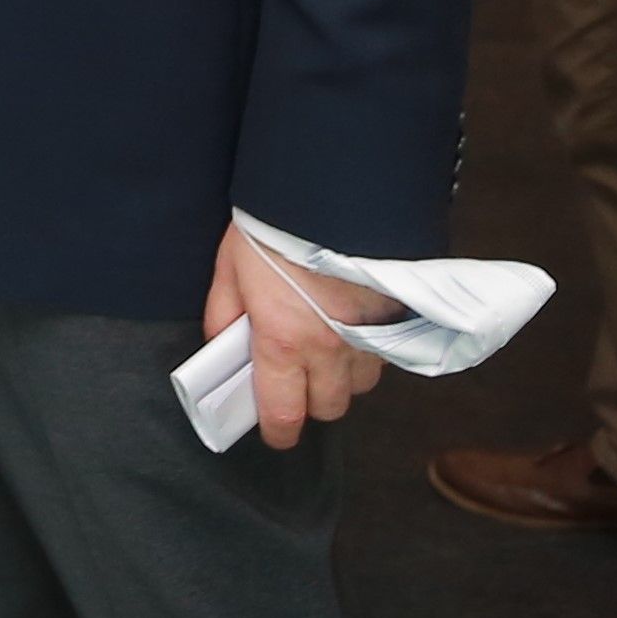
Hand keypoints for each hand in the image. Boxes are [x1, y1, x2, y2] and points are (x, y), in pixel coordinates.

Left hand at [203, 224, 399, 451]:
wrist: (328, 184)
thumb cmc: (272, 225)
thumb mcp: (230, 268)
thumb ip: (223, 316)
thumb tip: (221, 347)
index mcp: (283, 340)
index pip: (284, 415)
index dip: (277, 433)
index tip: (273, 432)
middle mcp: (330, 346)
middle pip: (329, 409)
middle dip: (312, 403)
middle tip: (296, 379)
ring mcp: (368, 332)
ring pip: (362, 385)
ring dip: (343, 378)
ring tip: (326, 350)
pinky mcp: (395, 313)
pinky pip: (384, 353)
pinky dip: (369, 352)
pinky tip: (352, 329)